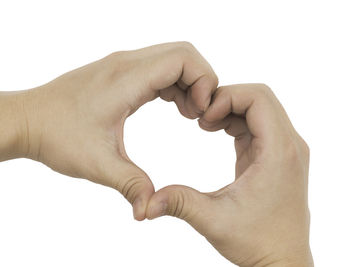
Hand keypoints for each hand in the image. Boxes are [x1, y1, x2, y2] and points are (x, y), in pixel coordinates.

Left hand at [13, 42, 217, 220]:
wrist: (27, 121)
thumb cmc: (56, 136)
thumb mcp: (97, 164)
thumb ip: (130, 185)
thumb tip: (149, 211)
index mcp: (126, 79)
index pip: (182, 59)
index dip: (204, 81)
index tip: (201, 113)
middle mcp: (127, 64)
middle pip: (183, 53)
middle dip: (202, 81)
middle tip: (199, 114)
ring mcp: (123, 66)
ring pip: (173, 59)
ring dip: (189, 83)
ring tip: (189, 115)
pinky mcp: (120, 73)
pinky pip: (159, 68)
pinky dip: (175, 85)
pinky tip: (174, 108)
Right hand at [146, 84, 312, 265]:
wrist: (282, 260)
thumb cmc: (257, 242)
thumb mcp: (214, 221)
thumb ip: (180, 204)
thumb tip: (146, 203)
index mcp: (279, 152)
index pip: (259, 97)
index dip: (227, 97)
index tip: (204, 119)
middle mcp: (289, 145)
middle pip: (260, 97)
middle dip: (226, 99)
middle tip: (202, 120)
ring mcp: (286, 149)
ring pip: (259, 108)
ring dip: (230, 110)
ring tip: (205, 126)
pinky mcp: (277, 155)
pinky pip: (258, 123)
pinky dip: (236, 121)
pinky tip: (216, 133)